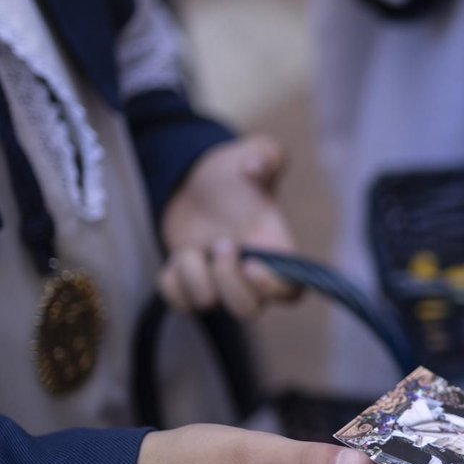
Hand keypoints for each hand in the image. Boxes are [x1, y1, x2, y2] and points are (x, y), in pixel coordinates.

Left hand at [159, 135, 298, 316]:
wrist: (195, 181)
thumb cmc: (233, 172)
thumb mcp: (253, 153)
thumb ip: (266, 154)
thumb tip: (256, 167)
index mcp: (274, 248)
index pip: (291, 290)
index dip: (274, 288)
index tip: (252, 264)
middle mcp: (248, 274)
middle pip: (248, 311)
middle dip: (227, 282)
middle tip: (221, 244)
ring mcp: (218, 283)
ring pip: (207, 305)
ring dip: (193, 273)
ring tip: (193, 246)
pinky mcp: (189, 285)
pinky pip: (178, 302)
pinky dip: (172, 282)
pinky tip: (179, 257)